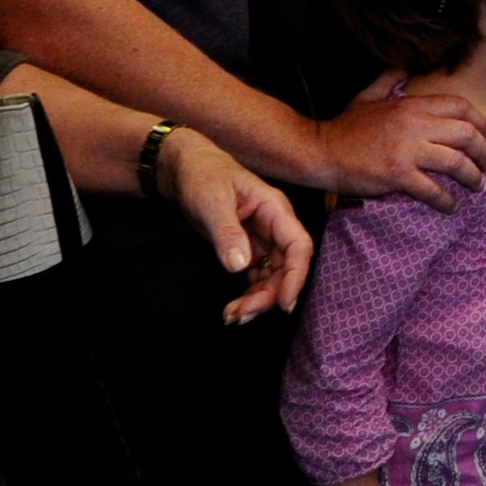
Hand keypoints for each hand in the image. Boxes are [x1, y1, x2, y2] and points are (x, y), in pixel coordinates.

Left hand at [161, 132, 311, 320]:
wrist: (186, 169)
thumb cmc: (203, 175)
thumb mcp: (212, 201)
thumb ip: (227, 232)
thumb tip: (240, 266)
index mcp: (275, 210)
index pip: (299, 246)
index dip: (296, 276)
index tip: (283, 304)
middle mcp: (275, 228)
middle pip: (286, 269)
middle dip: (269, 296)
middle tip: (241, 315)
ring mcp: (264, 241)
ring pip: (273, 278)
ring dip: (258, 301)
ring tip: (232, 316)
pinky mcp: (250, 251)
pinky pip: (258, 279)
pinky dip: (249, 296)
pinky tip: (233, 309)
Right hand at [301, 83, 485, 211]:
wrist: (321, 151)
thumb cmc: (345, 127)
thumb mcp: (368, 97)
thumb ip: (388, 80)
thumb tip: (402, 69)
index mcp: (411, 105)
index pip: (460, 106)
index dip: (480, 122)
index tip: (485, 135)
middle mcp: (414, 125)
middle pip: (466, 134)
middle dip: (484, 151)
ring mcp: (406, 150)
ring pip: (456, 162)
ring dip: (473, 177)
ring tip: (478, 185)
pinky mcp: (397, 175)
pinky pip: (433, 189)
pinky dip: (447, 200)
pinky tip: (452, 206)